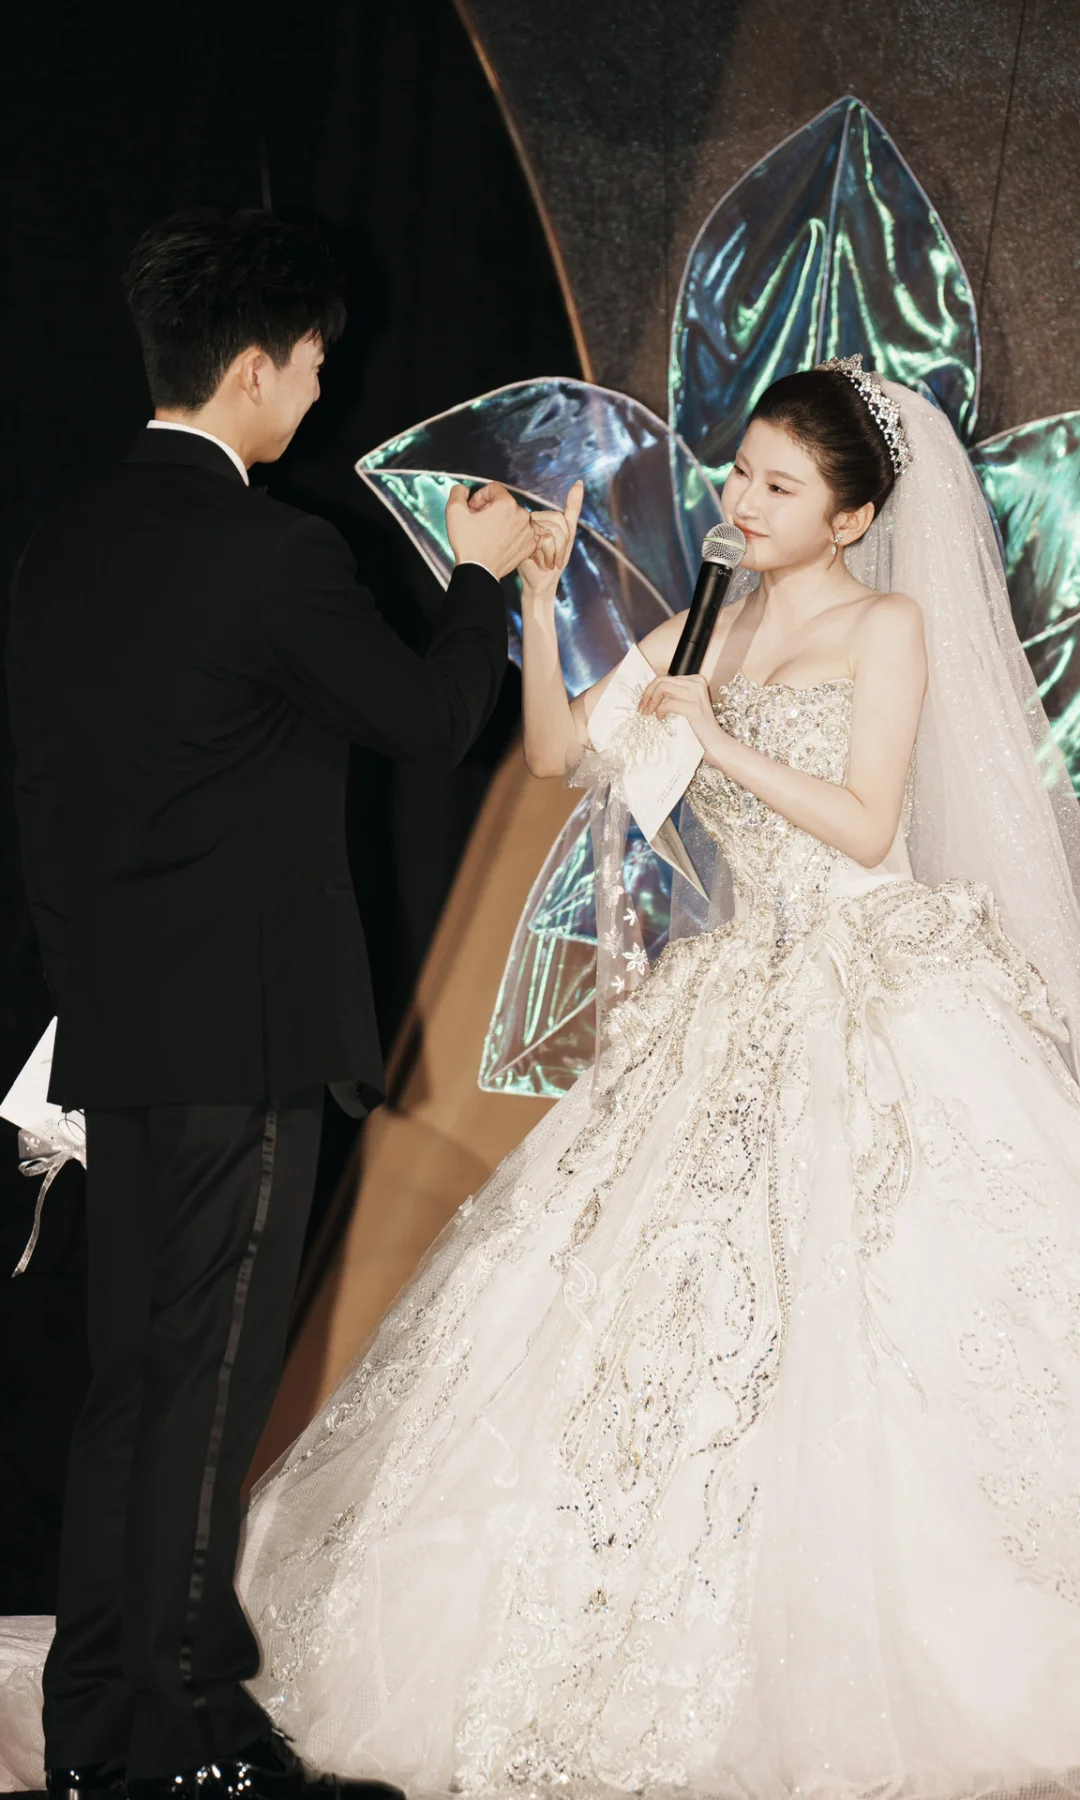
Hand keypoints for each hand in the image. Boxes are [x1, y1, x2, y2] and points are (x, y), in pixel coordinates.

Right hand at [446, 481, 534, 579]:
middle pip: (504, 503)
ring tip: (488, 534)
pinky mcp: (529, 545)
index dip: (480, 497)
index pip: (494, 489)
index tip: (473, 510)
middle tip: (479, 523)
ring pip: (513, 517)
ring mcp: (528, 532)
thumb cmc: (468, 544)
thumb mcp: (454, 512)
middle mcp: (522, 515)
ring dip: (501, 521)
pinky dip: (510, 534)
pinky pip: (520, 532)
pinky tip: (498, 542)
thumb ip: (458, 492)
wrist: (479, 571)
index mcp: (507, 504)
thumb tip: (464, 489)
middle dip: (491, 509)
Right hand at [519, 480, 583, 597]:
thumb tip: (579, 483)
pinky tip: (541, 564)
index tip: (560, 550)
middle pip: (556, 524)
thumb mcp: (568, 533)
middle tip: (555, 559)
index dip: (565, 536)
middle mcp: (529, 521)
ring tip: (548, 562)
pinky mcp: (519, 544)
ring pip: (550, 533)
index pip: (559, 517)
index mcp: (540, 517)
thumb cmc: (555, 560)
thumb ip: (572, 508)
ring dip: (555, 553)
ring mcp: (523, 532)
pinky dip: (547, 557)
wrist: (542, 583)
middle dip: (561, 545)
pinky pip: (543, 543)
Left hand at [638, 672, 727, 760]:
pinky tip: (661, 719)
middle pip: (661, 681)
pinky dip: (660, 712)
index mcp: (696, 680)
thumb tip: (650, 690)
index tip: (644, 702)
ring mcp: (696, 694)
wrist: (715, 742)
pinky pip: (667, 704)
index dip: (650, 689)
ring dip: (651, 702)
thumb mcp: (686, 703)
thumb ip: (673, 694)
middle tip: (642, 709)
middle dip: (647, 694)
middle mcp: (697, 683)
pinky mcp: (693, 708)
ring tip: (649, 714)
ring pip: (662, 688)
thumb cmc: (698, 726)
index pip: (665, 678)